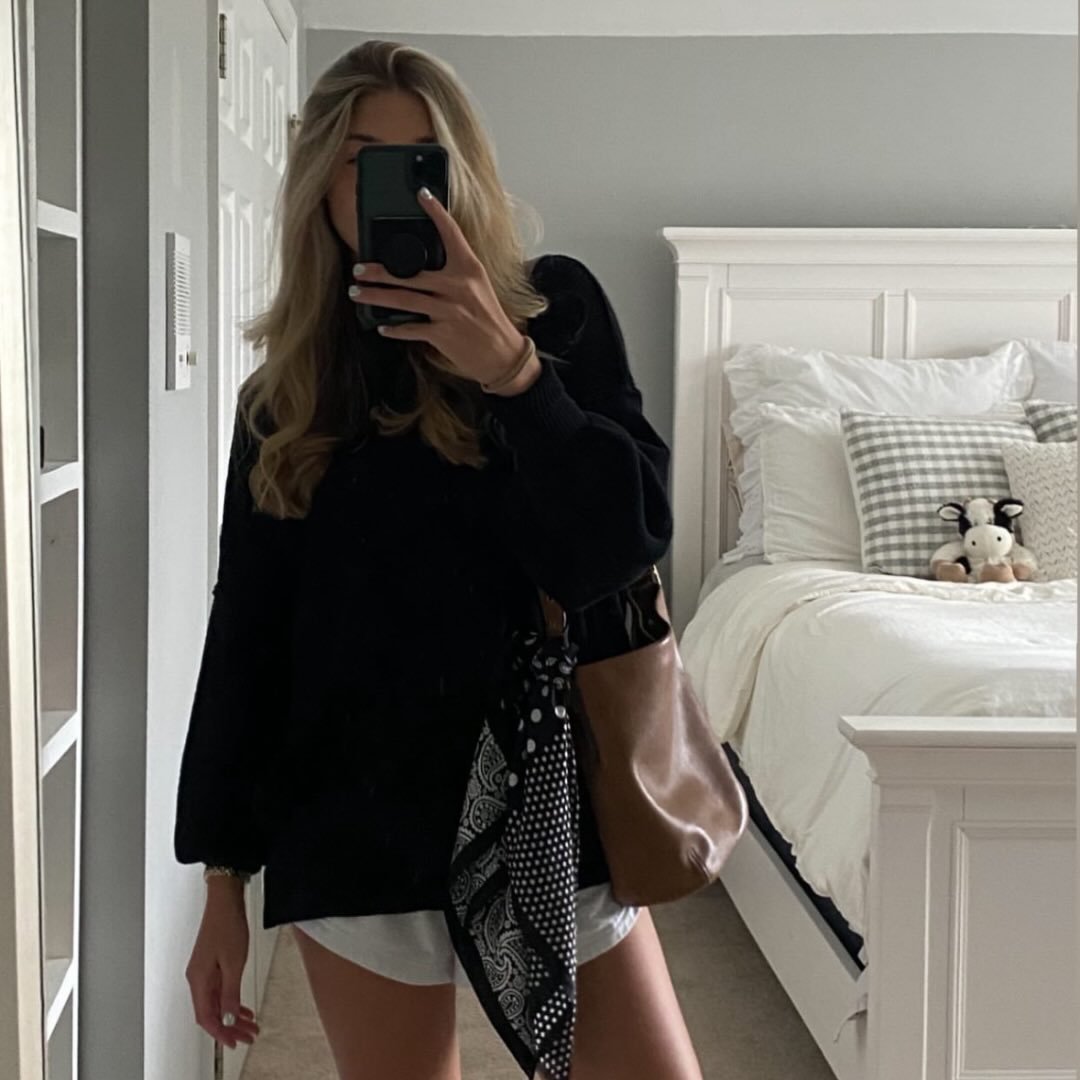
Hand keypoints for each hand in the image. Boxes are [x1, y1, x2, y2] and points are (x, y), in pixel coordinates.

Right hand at [185, 882, 259, 1049]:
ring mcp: (204, 972)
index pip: (206, 1017)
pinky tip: (243, 1007)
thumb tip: (229, 1017)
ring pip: (217, 1002)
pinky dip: (232, 1001)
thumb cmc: (227, 925)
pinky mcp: (212, 965)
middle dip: (230, 1027)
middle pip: (212, 1012)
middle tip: (248, 1036)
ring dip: (233, 1015)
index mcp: (199, 980)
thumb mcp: (233, 962)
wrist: (225, 901)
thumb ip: (230, 992)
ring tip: (250, 1025)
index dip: (220, 1033)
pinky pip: (220, 991)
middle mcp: (198, 978)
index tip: (234, 1042)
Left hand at [347, 188, 539, 390]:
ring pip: (403, 300)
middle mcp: (458, 287)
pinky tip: (382, 326)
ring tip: (357, 293)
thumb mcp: (478, 287)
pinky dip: (394, 328)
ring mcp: (449, 311)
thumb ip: (455, 274)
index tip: (422, 195)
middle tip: (359, 269)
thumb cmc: (489, 319)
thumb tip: (422, 267)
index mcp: (469, 269)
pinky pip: (411, 329)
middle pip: (411, 275)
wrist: (502, 354)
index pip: (452, 234)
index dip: (436, 212)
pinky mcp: (443, 334)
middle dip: (379, 272)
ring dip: (376, 296)